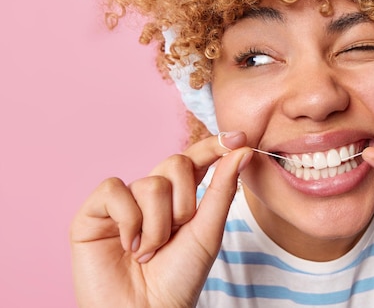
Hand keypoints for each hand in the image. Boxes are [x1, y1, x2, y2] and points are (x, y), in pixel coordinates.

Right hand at [70, 132, 252, 307]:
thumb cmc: (179, 277)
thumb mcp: (207, 231)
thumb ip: (222, 189)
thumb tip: (242, 150)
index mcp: (179, 198)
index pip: (196, 160)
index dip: (215, 145)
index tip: (240, 135)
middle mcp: (150, 196)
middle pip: (175, 164)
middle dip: (183, 202)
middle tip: (176, 233)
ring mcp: (122, 204)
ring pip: (148, 183)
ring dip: (157, 224)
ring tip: (149, 251)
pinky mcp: (93, 214)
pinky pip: (113, 190)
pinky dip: (128, 220)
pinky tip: (128, 245)